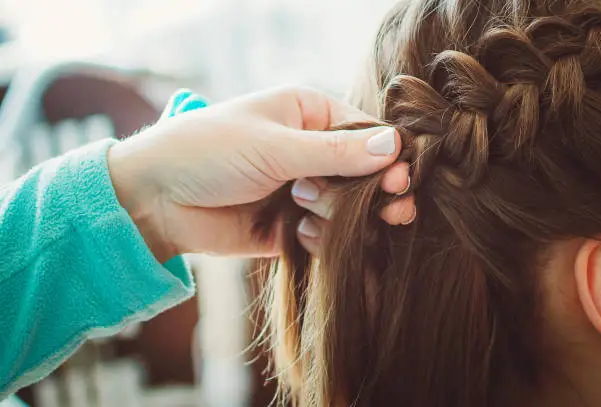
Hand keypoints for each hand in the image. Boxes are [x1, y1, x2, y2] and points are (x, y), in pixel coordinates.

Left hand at [108, 86, 414, 261]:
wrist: (155, 199)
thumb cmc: (208, 151)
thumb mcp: (273, 146)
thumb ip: (335, 152)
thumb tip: (394, 146)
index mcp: (308, 114)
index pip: (366, 132)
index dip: (387, 157)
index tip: (401, 180)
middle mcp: (309, 151)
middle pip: (364, 173)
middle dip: (375, 192)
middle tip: (394, 209)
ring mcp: (301, 190)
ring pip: (349, 209)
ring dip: (340, 215)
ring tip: (306, 208)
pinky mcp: (290, 226)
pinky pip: (325, 237)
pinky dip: (321, 239)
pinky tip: (300, 233)